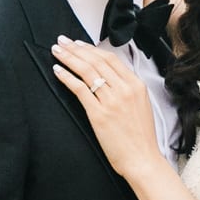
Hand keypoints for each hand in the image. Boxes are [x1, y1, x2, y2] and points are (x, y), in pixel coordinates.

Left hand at [50, 38, 159, 177]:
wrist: (142, 158)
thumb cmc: (141, 136)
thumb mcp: (141, 105)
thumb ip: (127, 89)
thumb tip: (109, 77)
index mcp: (136, 85)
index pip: (111, 58)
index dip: (91, 48)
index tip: (78, 44)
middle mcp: (124, 89)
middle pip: (96, 61)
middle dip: (76, 49)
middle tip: (62, 42)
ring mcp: (112, 101)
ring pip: (87, 71)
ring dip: (69, 58)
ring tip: (57, 52)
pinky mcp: (99, 114)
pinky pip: (80, 89)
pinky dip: (67, 78)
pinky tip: (58, 71)